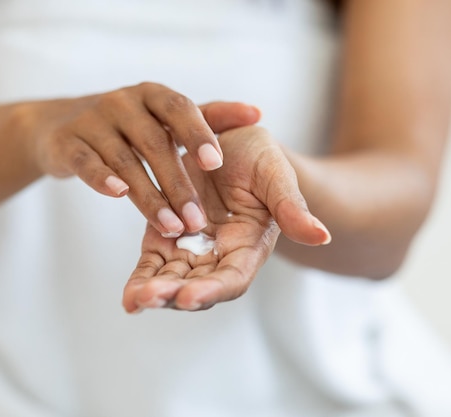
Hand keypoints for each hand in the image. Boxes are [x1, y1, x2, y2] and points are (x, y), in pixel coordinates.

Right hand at [23, 82, 260, 236]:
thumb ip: (210, 117)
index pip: (179, 108)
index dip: (198, 134)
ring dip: (148, 195)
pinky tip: (117, 195)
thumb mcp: (166, 117)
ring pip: (123, 159)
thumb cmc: (129, 124)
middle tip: (198, 219)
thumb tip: (256, 114)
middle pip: (154, 142)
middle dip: (178, 183)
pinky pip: (85, 161)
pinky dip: (100, 177)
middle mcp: (122, 102)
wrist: (60, 124)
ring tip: (171, 226)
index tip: (216, 163)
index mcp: (152, 95)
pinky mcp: (67, 142)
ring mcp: (92, 120)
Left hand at [122, 126, 330, 312]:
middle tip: (149, 298)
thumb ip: (292, 207)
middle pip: (198, 286)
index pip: (233, 278)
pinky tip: (128, 296)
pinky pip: (153, 262)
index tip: (190, 295)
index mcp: (249, 246)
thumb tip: (321, 236)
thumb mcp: (277, 175)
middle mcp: (220, 255)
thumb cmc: (261, 160)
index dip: (213, 289)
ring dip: (153, 291)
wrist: (233, 144)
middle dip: (173, 295)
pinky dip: (142, 277)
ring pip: (171, 279)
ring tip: (134, 300)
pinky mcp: (166, 236)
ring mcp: (191, 248)